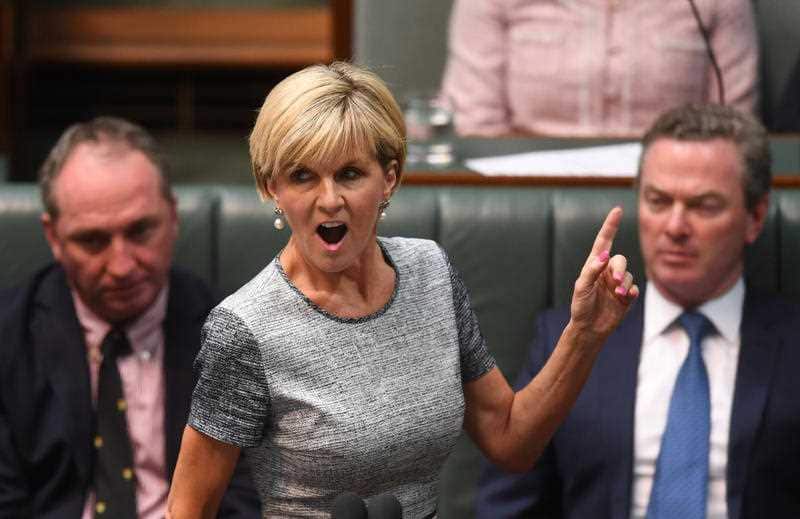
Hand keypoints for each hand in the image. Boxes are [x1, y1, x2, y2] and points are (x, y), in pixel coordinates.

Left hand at [569, 206, 638, 339]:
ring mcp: (617, 283)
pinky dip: (631, 291)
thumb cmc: (581, 306)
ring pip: (629, 274)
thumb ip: (592, 270)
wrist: (589, 328)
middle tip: (615, 281)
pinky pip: (634, 288)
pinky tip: (625, 298)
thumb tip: (604, 255)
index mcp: (594, 265)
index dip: (611, 226)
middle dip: (619, 269)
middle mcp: (607, 271)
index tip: (617, 210)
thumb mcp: (582, 288)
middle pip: (620, 260)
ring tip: (618, 294)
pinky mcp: (626, 296)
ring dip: (624, 283)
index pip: (604, 241)